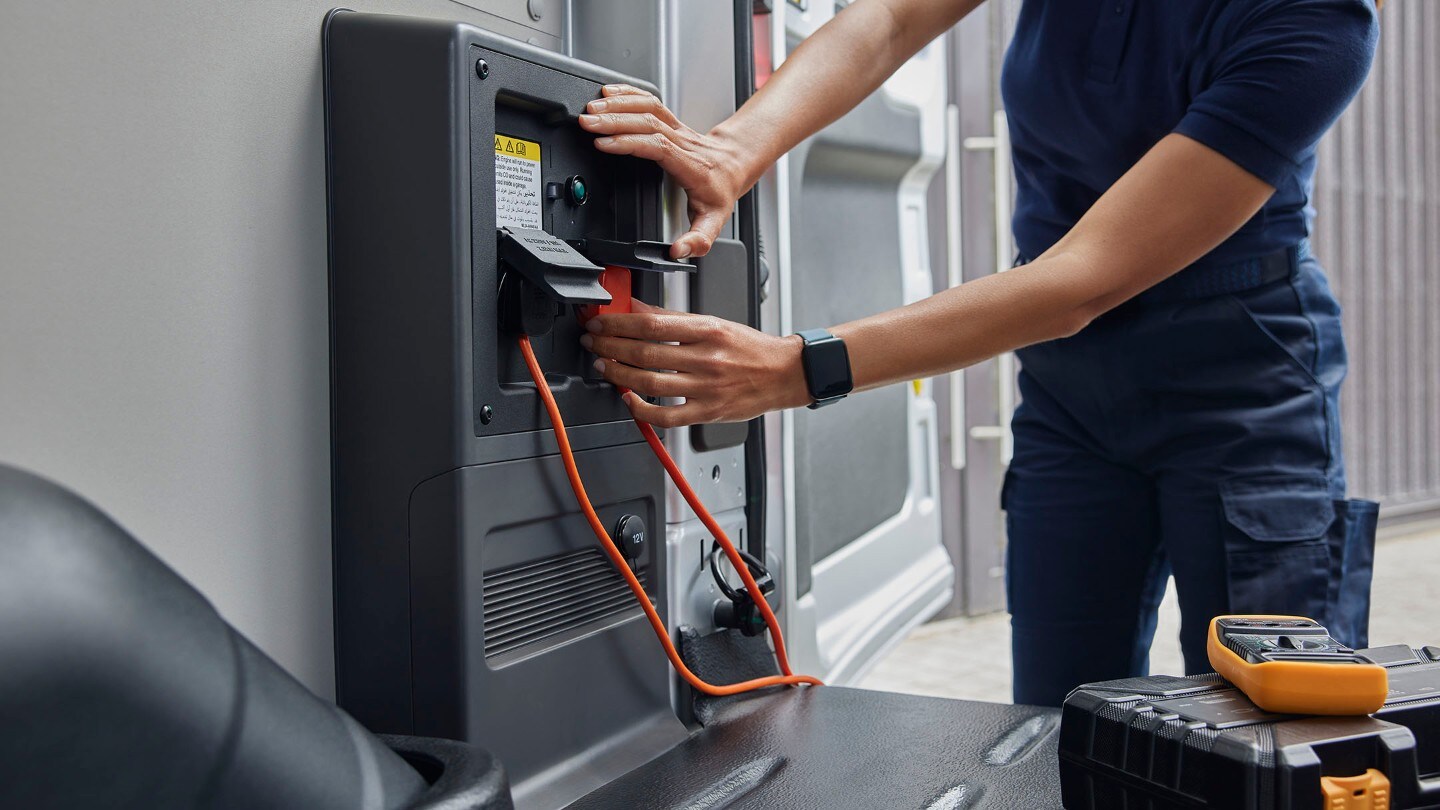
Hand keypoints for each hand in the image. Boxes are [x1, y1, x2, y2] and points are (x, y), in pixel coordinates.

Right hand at [579, 85, 750, 258]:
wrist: (735, 165)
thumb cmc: (721, 191)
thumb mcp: (714, 221)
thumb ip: (698, 240)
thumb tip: (678, 252)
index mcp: (689, 165)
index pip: (657, 146)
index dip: (630, 141)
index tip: (604, 143)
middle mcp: (682, 141)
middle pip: (647, 121)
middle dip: (614, 119)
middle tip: (587, 122)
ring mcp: (676, 127)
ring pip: (648, 107)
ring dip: (618, 104)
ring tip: (592, 107)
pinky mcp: (670, 120)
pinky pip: (650, 100)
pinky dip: (628, 93)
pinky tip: (609, 92)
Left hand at [581, 301, 811, 426]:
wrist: (783, 374)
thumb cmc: (749, 349)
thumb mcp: (713, 323)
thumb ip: (673, 319)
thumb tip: (636, 309)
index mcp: (708, 330)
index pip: (652, 324)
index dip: (619, 324)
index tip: (600, 323)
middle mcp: (707, 359)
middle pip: (646, 353)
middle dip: (611, 347)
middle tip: (593, 343)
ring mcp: (707, 388)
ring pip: (651, 383)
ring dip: (619, 374)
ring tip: (603, 366)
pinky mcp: (708, 412)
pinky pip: (667, 416)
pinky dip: (642, 409)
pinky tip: (628, 399)